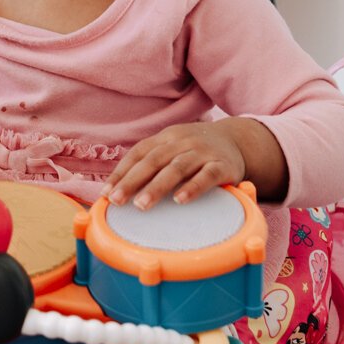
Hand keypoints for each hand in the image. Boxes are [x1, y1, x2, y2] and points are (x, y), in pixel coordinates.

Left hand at [104, 122, 246, 210]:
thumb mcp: (173, 149)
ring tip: (141, 205)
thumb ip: (151, 164)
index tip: (106, 193)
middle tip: (117, 200)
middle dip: (133, 181)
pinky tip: (180, 200)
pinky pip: (207, 176)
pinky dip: (193, 187)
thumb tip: (117, 191)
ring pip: (177, 167)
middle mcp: (182, 141)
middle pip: (154, 160)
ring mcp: (203, 152)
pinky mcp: (223, 165)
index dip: (121, 172)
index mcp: (166, 138)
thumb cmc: (195, 151)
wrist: (238, 140)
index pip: (139, 153)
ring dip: (157, 186)